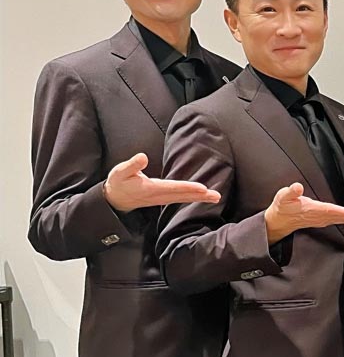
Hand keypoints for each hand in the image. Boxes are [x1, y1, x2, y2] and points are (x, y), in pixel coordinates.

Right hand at [104, 152, 220, 212]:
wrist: (115, 199)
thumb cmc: (119, 183)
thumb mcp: (120, 172)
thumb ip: (132, 165)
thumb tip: (142, 157)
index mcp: (150, 189)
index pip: (172, 188)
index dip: (188, 187)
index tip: (202, 188)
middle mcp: (159, 196)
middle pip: (183, 195)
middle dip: (200, 195)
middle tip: (216, 196)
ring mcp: (162, 199)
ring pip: (184, 198)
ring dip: (200, 198)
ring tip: (215, 197)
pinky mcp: (163, 198)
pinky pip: (181, 198)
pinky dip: (193, 197)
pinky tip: (203, 196)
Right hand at [264, 182, 343, 243]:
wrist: (278, 221)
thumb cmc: (282, 207)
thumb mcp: (283, 196)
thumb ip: (291, 192)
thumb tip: (297, 187)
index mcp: (311, 210)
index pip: (329, 210)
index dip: (341, 211)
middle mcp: (317, 216)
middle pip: (337, 216)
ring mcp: (319, 220)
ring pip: (337, 219)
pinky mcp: (319, 220)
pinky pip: (335, 220)